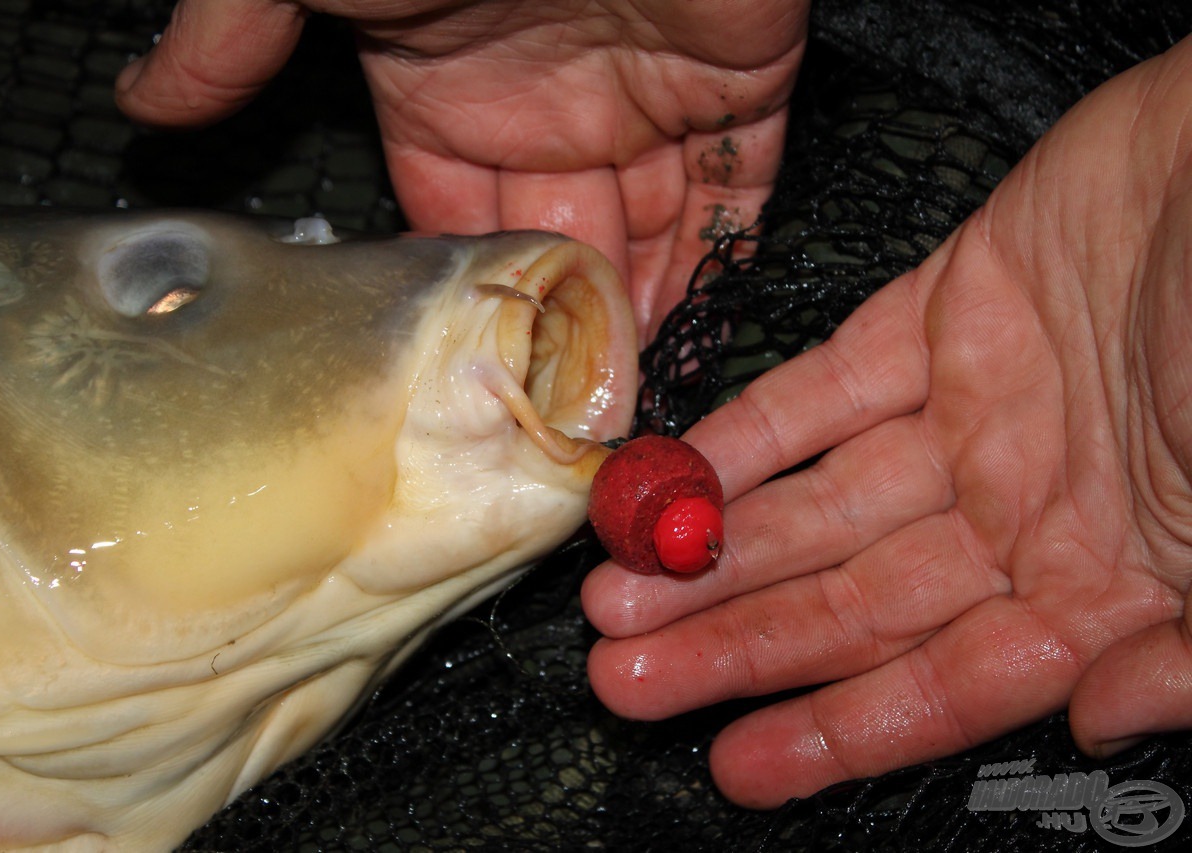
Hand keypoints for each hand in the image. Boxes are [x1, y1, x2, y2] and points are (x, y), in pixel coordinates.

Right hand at [115, 0, 808, 338]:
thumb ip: (236, 36)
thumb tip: (143, 97)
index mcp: (452, 91)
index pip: (455, 226)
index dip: (469, 301)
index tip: (476, 382)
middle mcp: (549, 105)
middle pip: (558, 251)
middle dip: (560, 335)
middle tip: (563, 424)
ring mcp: (647, 98)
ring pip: (649, 236)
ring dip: (642, 319)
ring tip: (629, 405)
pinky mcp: (738, 85)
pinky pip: (735, 190)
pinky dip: (727, 258)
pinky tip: (706, 329)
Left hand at [583, 37, 1191, 807]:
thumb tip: (1102, 717)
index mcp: (1105, 577)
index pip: (944, 683)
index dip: (838, 729)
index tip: (738, 764)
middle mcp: (1025, 507)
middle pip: (851, 603)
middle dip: (734, 645)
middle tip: (627, 677)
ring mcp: (973, 414)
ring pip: (817, 505)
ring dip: (717, 552)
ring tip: (618, 596)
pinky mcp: (939, 315)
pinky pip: (824, 390)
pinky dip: (749, 435)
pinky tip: (676, 480)